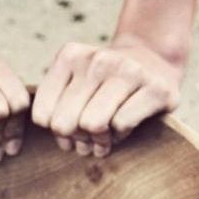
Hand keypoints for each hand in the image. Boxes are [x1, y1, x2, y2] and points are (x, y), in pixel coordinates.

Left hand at [31, 36, 183, 156]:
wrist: (154, 59)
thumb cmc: (106, 83)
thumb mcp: (73, 82)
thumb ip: (55, 108)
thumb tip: (65, 143)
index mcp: (70, 56)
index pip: (42, 116)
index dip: (55, 132)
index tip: (71, 128)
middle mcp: (98, 59)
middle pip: (65, 123)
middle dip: (77, 138)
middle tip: (89, 137)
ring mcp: (129, 70)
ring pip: (92, 125)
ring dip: (99, 139)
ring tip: (106, 135)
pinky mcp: (156, 88)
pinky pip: (121, 125)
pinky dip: (120, 134)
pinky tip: (125, 127)